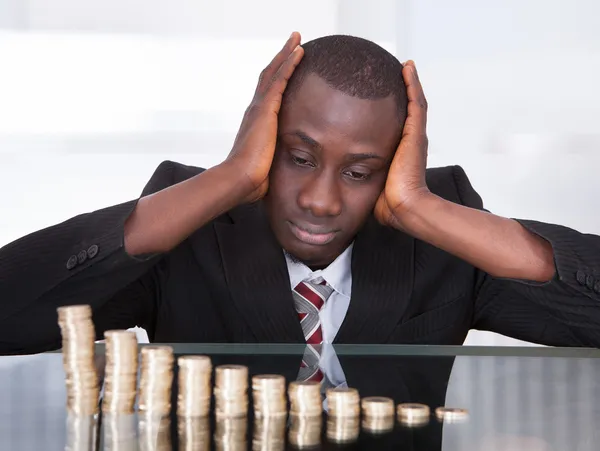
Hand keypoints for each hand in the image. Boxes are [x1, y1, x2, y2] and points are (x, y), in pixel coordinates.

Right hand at [224, 32, 303, 203]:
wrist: (240, 180)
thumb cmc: (251, 179)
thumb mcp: (264, 165)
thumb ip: (271, 160)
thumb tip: (277, 171)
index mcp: (255, 122)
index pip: (267, 94)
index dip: (277, 78)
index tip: (286, 66)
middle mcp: (255, 110)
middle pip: (268, 76)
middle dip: (281, 58)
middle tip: (293, 43)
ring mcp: (259, 108)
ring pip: (274, 72)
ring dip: (286, 54)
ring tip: (297, 39)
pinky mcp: (266, 110)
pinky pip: (279, 80)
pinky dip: (289, 64)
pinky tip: (299, 52)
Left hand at [374, 60, 430, 229]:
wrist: (403, 208)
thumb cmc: (387, 201)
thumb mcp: (370, 180)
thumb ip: (361, 172)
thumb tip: (341, 172)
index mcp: (400, 149)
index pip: (397, 121)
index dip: (390, 106)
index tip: (380, 93)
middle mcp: (411, 139)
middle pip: (408, 106)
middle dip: (401, 89)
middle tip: (390, 71)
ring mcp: (415, 135)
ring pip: (414, 100)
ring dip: (409, 81)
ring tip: (403, 64)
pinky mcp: (415, 133)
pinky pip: (416, 102)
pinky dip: (412, 84)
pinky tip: (407, 68)